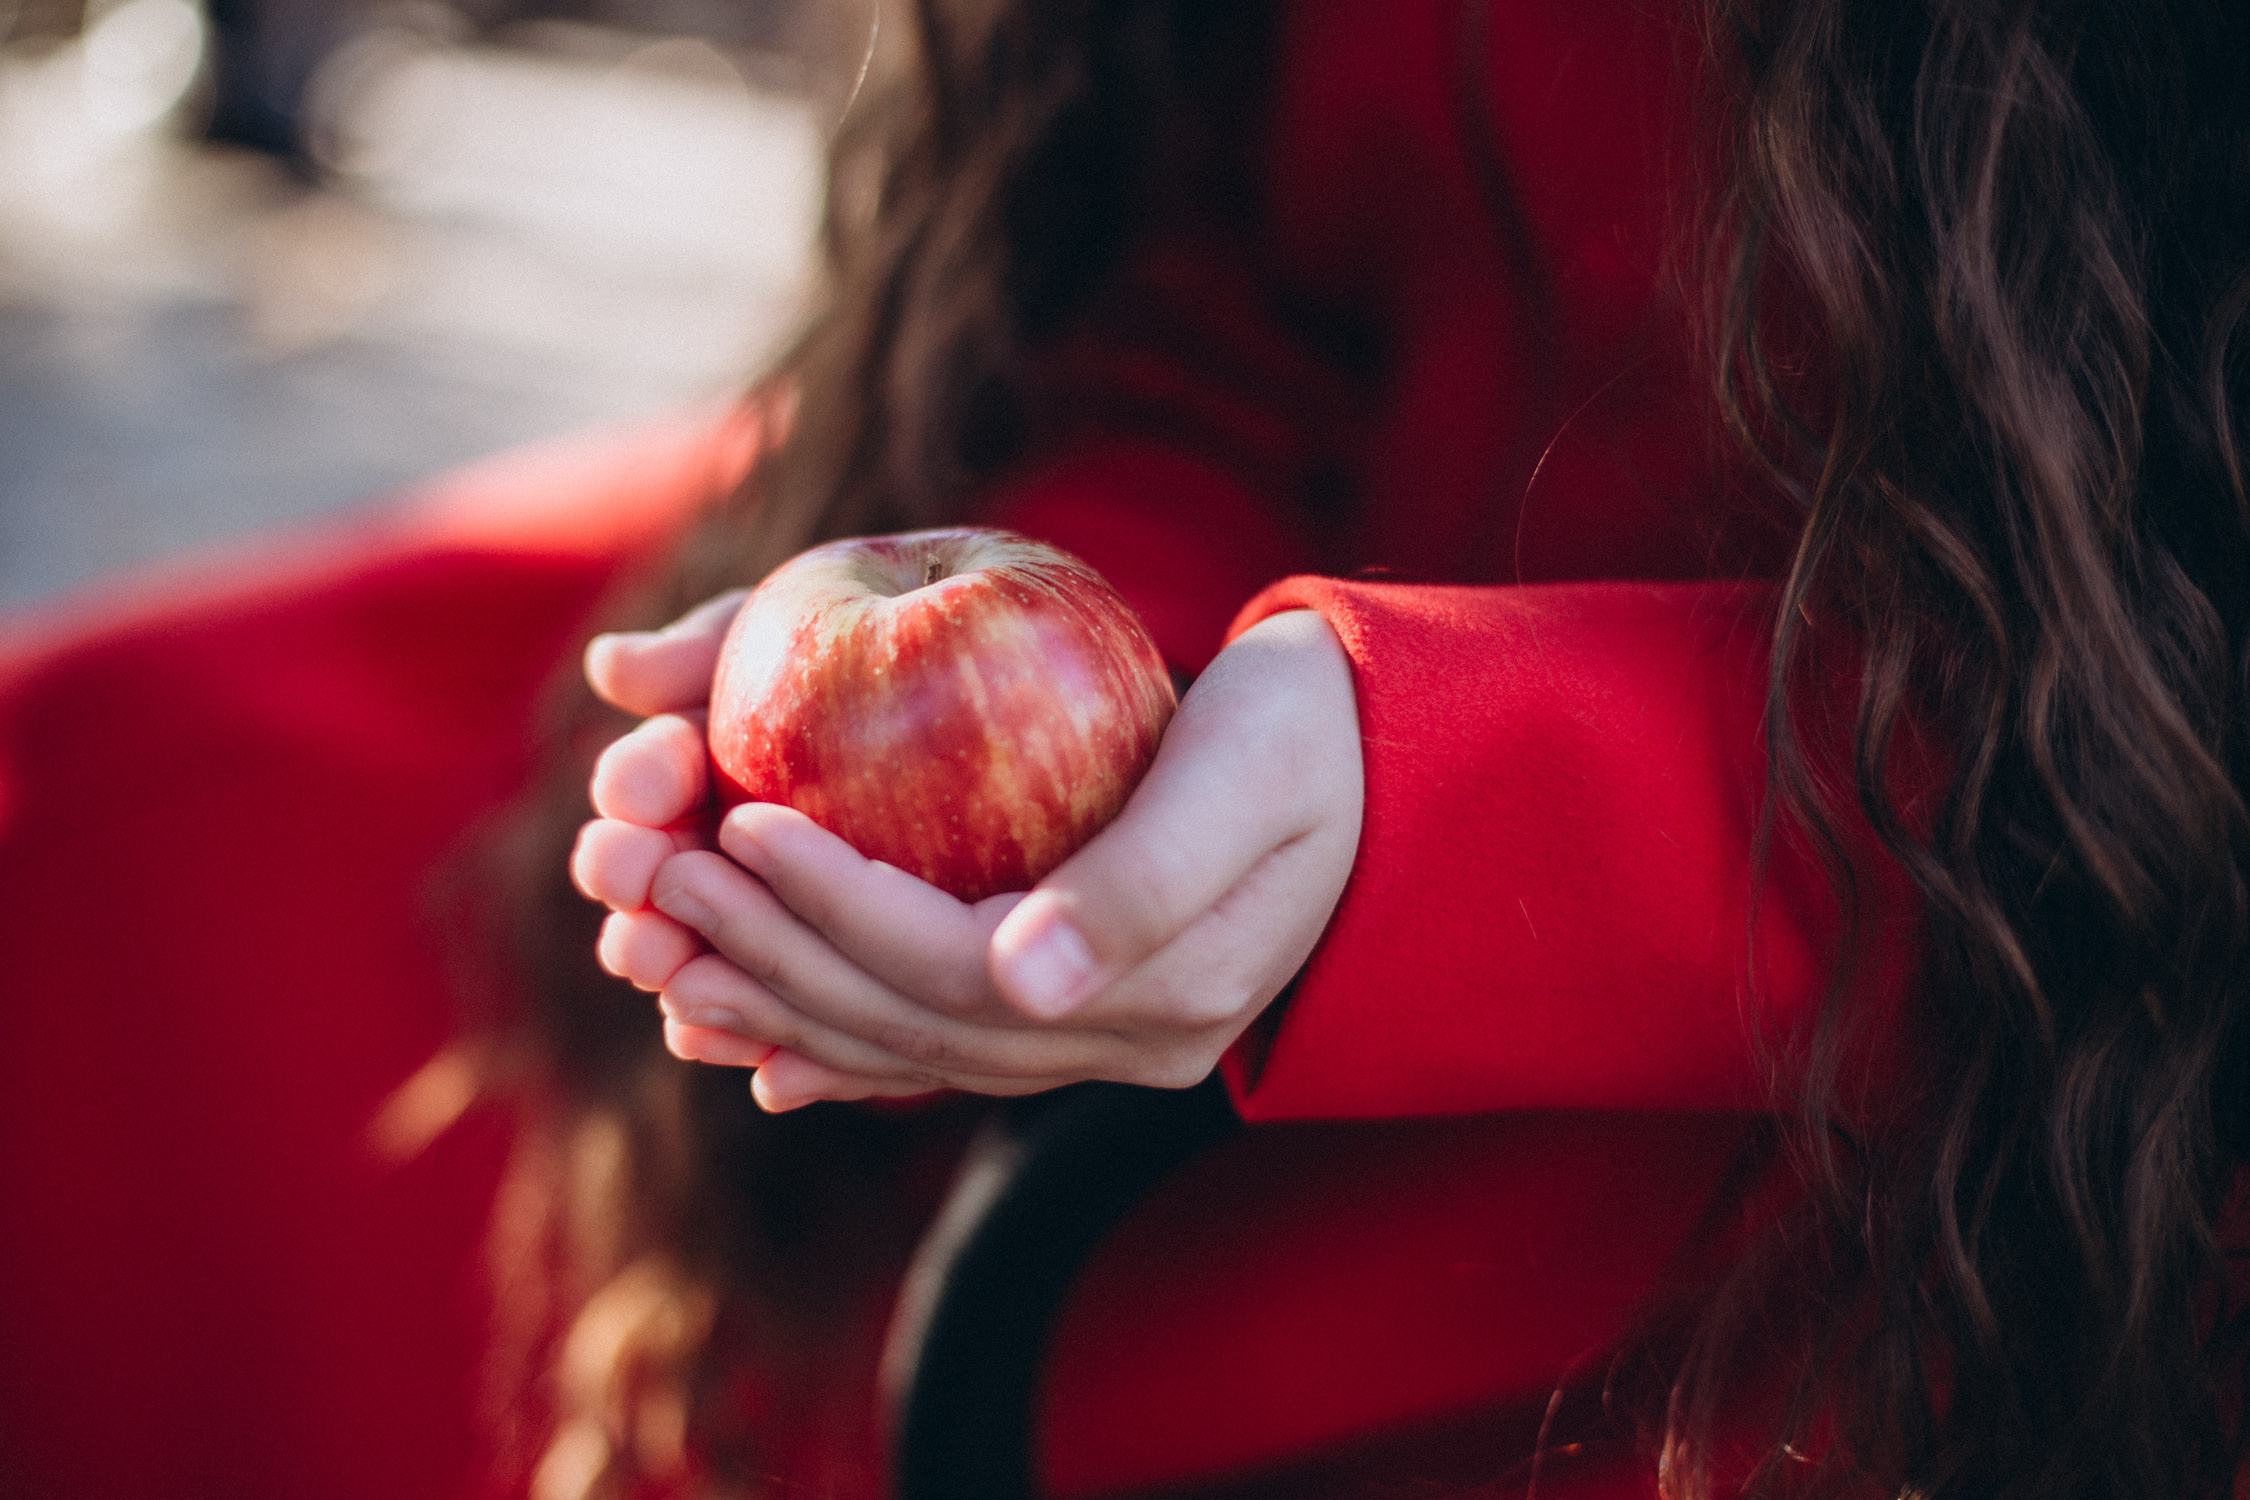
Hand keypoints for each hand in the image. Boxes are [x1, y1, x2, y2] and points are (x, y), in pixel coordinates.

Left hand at [572, 595, 1362, 1110]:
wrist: (1377, 769)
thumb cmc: (1313, 737)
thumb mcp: (1248, 775)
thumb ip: (1146, 883)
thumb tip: (1025, 984)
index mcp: (1161, 993)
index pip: (954, 966)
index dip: (836, 908)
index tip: (738, 825)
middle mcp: (1116, 1045)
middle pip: (907, 1019)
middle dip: (770, 955)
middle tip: (657, 880)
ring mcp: (1093, 1047)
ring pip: (904, 1046)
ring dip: (777, 1003)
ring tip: (665, 954)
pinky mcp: (1072, 1020)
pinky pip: (932, 1045)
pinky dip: (836, 1044)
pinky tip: (752, 1045)